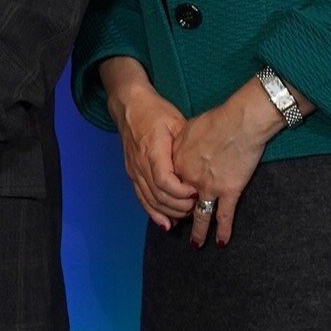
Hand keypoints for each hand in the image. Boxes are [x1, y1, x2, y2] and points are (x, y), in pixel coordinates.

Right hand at [109, 81, 197, 230]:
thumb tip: (200, 167)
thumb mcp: (176, 122)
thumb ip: (186, 146)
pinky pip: (142, 199)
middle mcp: (140, 165)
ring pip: (150, 200)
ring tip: (185, 217)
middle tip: (197, 208)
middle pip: (158, 195)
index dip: (181, 192)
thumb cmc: (156, 111)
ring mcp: (134, 171)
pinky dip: (154, 213)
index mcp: (153, 150)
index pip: (165, 181)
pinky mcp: (132, 174)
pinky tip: (166, 224)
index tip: (196, 193)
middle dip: (179, 206)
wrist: (130, 106)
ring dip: (168, 212)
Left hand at [172, 83, 279, 247]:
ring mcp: (209, 188)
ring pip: (201, 216)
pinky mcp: (229, 191)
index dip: (172, 195)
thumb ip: (181, 144)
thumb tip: (182, 148)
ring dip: (198, 232)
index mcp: (178, 162)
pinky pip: (224, 216)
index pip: (170, 186)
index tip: (173, 202)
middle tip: (179, 226)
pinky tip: (222, 241)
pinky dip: (223, 231)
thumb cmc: (217, 119)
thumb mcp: (189, 127)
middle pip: (181, 204)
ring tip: (196, 245)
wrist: (240, 121)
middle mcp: (189, 179)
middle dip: (181, 217)